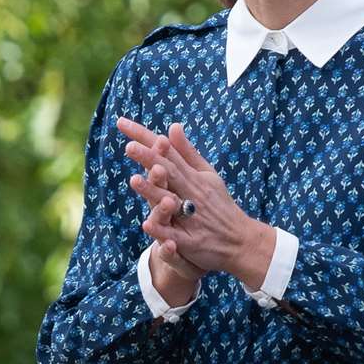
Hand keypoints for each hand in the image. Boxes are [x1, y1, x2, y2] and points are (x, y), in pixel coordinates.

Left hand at [116, 118, 275, 289]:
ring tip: (134, 180)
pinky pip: (174, 235)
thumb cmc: (220, 205)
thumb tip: (173, 126)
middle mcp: (192, 193)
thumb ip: (187, 153)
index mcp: (194, 176)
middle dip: (150, 159)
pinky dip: (162, 230)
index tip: (122, 123)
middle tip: (129, 146)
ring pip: (170, 202)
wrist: (241, 240)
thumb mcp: (207, 174)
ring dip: (153, 191)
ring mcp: (191, 217)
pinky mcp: (191, 241)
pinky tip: (147, 224)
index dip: (144, 137)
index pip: (166, 151)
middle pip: (169, 172)